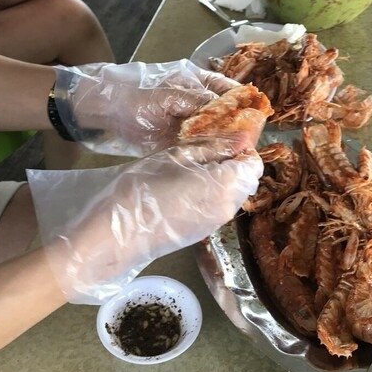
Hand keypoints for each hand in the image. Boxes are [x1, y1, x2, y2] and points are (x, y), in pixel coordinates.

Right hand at [28, 141, 262, 303]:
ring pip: (232, 194)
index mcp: (228, 186)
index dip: (241, 148)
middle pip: (246, 180)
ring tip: (189, 166)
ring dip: (221, 178)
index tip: (219, 139)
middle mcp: (229, 208)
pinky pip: (217, 207)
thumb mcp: (177, 155)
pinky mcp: (202, 233)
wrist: (117, 233)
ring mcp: (216, 224)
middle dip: (232, 163)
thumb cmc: (143, 187)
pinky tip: (183, 186)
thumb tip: (242, 138)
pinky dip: (210, 193)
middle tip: (202, 150)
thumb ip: (214, 146)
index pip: (254, 163)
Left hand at [53, 60, 240, 156]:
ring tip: (237, 158)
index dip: (245, 104)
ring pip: (214, 135)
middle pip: (226, 116)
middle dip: (237, 130)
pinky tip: (216, 165)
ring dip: (224, 146)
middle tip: (248, 145)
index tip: (256, 120)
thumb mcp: (165, 96)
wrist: (98, 110)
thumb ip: (195, 102)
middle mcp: (197, 103)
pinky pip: (198, 150)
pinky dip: (207, 157)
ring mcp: (188, 124)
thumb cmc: (131, 94)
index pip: (231, 91)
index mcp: (198, 82)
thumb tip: (226, 110)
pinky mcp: (177, 142)